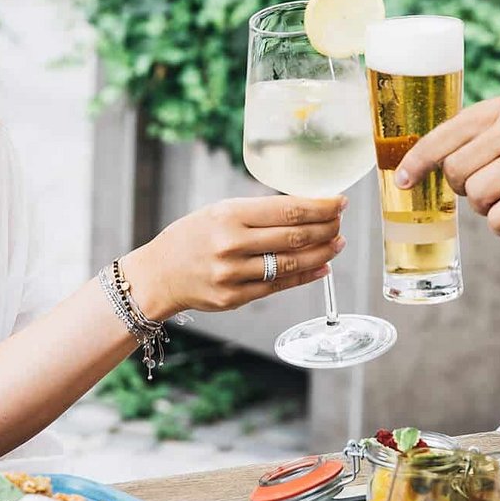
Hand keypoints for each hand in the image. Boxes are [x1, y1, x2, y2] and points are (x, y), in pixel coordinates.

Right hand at [122, 195, 346, 315]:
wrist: (158, 274)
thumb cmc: (192, 237)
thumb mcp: (219, 212)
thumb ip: (258, 213)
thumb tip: (306, 209)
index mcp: (229, 216)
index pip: (287, 210)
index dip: (320, 206)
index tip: (339, 202)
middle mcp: (232, 245)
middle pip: (295, 237)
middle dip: (326, 228)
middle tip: (340, 222)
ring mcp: (233, 275)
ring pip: (292, 263)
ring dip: (322, 253)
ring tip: (337, 243)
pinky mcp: (234, 298)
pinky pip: (279, 286)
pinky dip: (305, 275)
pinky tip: (322, 266)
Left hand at [395, 96, 499, 240]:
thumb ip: (463, 144)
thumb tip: (404, 169)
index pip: (443, 135)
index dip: (417, 161)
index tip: (403, 181)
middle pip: (455, 169)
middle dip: (465, 187)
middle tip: (494, 185)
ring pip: (476, 196)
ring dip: (487, 207)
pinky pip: (497, 220)